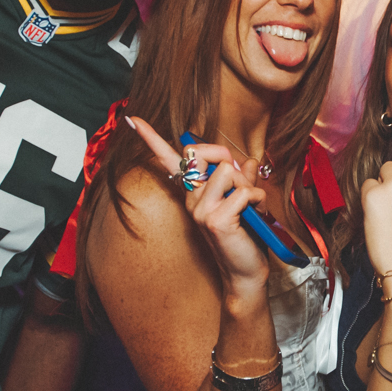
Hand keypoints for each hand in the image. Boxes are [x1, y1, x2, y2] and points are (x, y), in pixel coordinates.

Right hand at [124, 116, 270, 294]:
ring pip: (228, 171)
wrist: (246, 271)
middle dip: (225, 156)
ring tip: (251, 206)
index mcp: (194, 192)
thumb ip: (243, 177)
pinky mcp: (215, 220)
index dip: (151, 138)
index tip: (133, 119)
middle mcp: (192, 199)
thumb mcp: (244, 199)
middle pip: (201, 153)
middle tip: (240, 179)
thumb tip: (248, 160)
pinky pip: (244, 192)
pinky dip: (258, 200)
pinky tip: (255, 216)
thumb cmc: (246, 235)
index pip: (169, 161)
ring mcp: (200, 210)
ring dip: (249, 185)